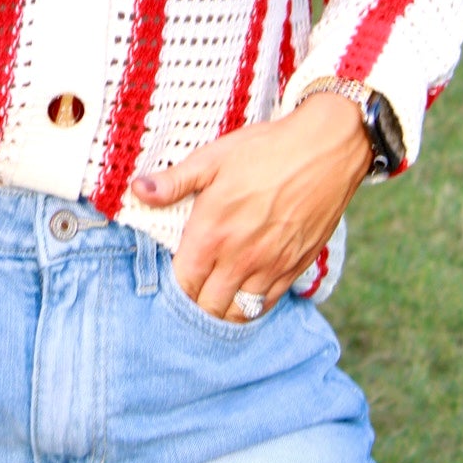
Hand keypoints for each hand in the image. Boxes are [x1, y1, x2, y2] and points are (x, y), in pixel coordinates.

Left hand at [131, 94, 372, 320]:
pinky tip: (243, 295)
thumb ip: (173, 181)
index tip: (173, 275)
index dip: (173, 286)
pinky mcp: (295, 268)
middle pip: (207, 306)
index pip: (182, 283)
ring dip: (221, 310)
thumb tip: (137, 190)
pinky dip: (251, 307)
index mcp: (212, 233)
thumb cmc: (266, 150)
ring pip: (237, 312)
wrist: (325, 150)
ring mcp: (270, 267)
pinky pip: (267, 305)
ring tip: (213, 298)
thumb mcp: (212, 158)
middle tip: (191, 288)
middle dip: (194, 302)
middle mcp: (239, 258)